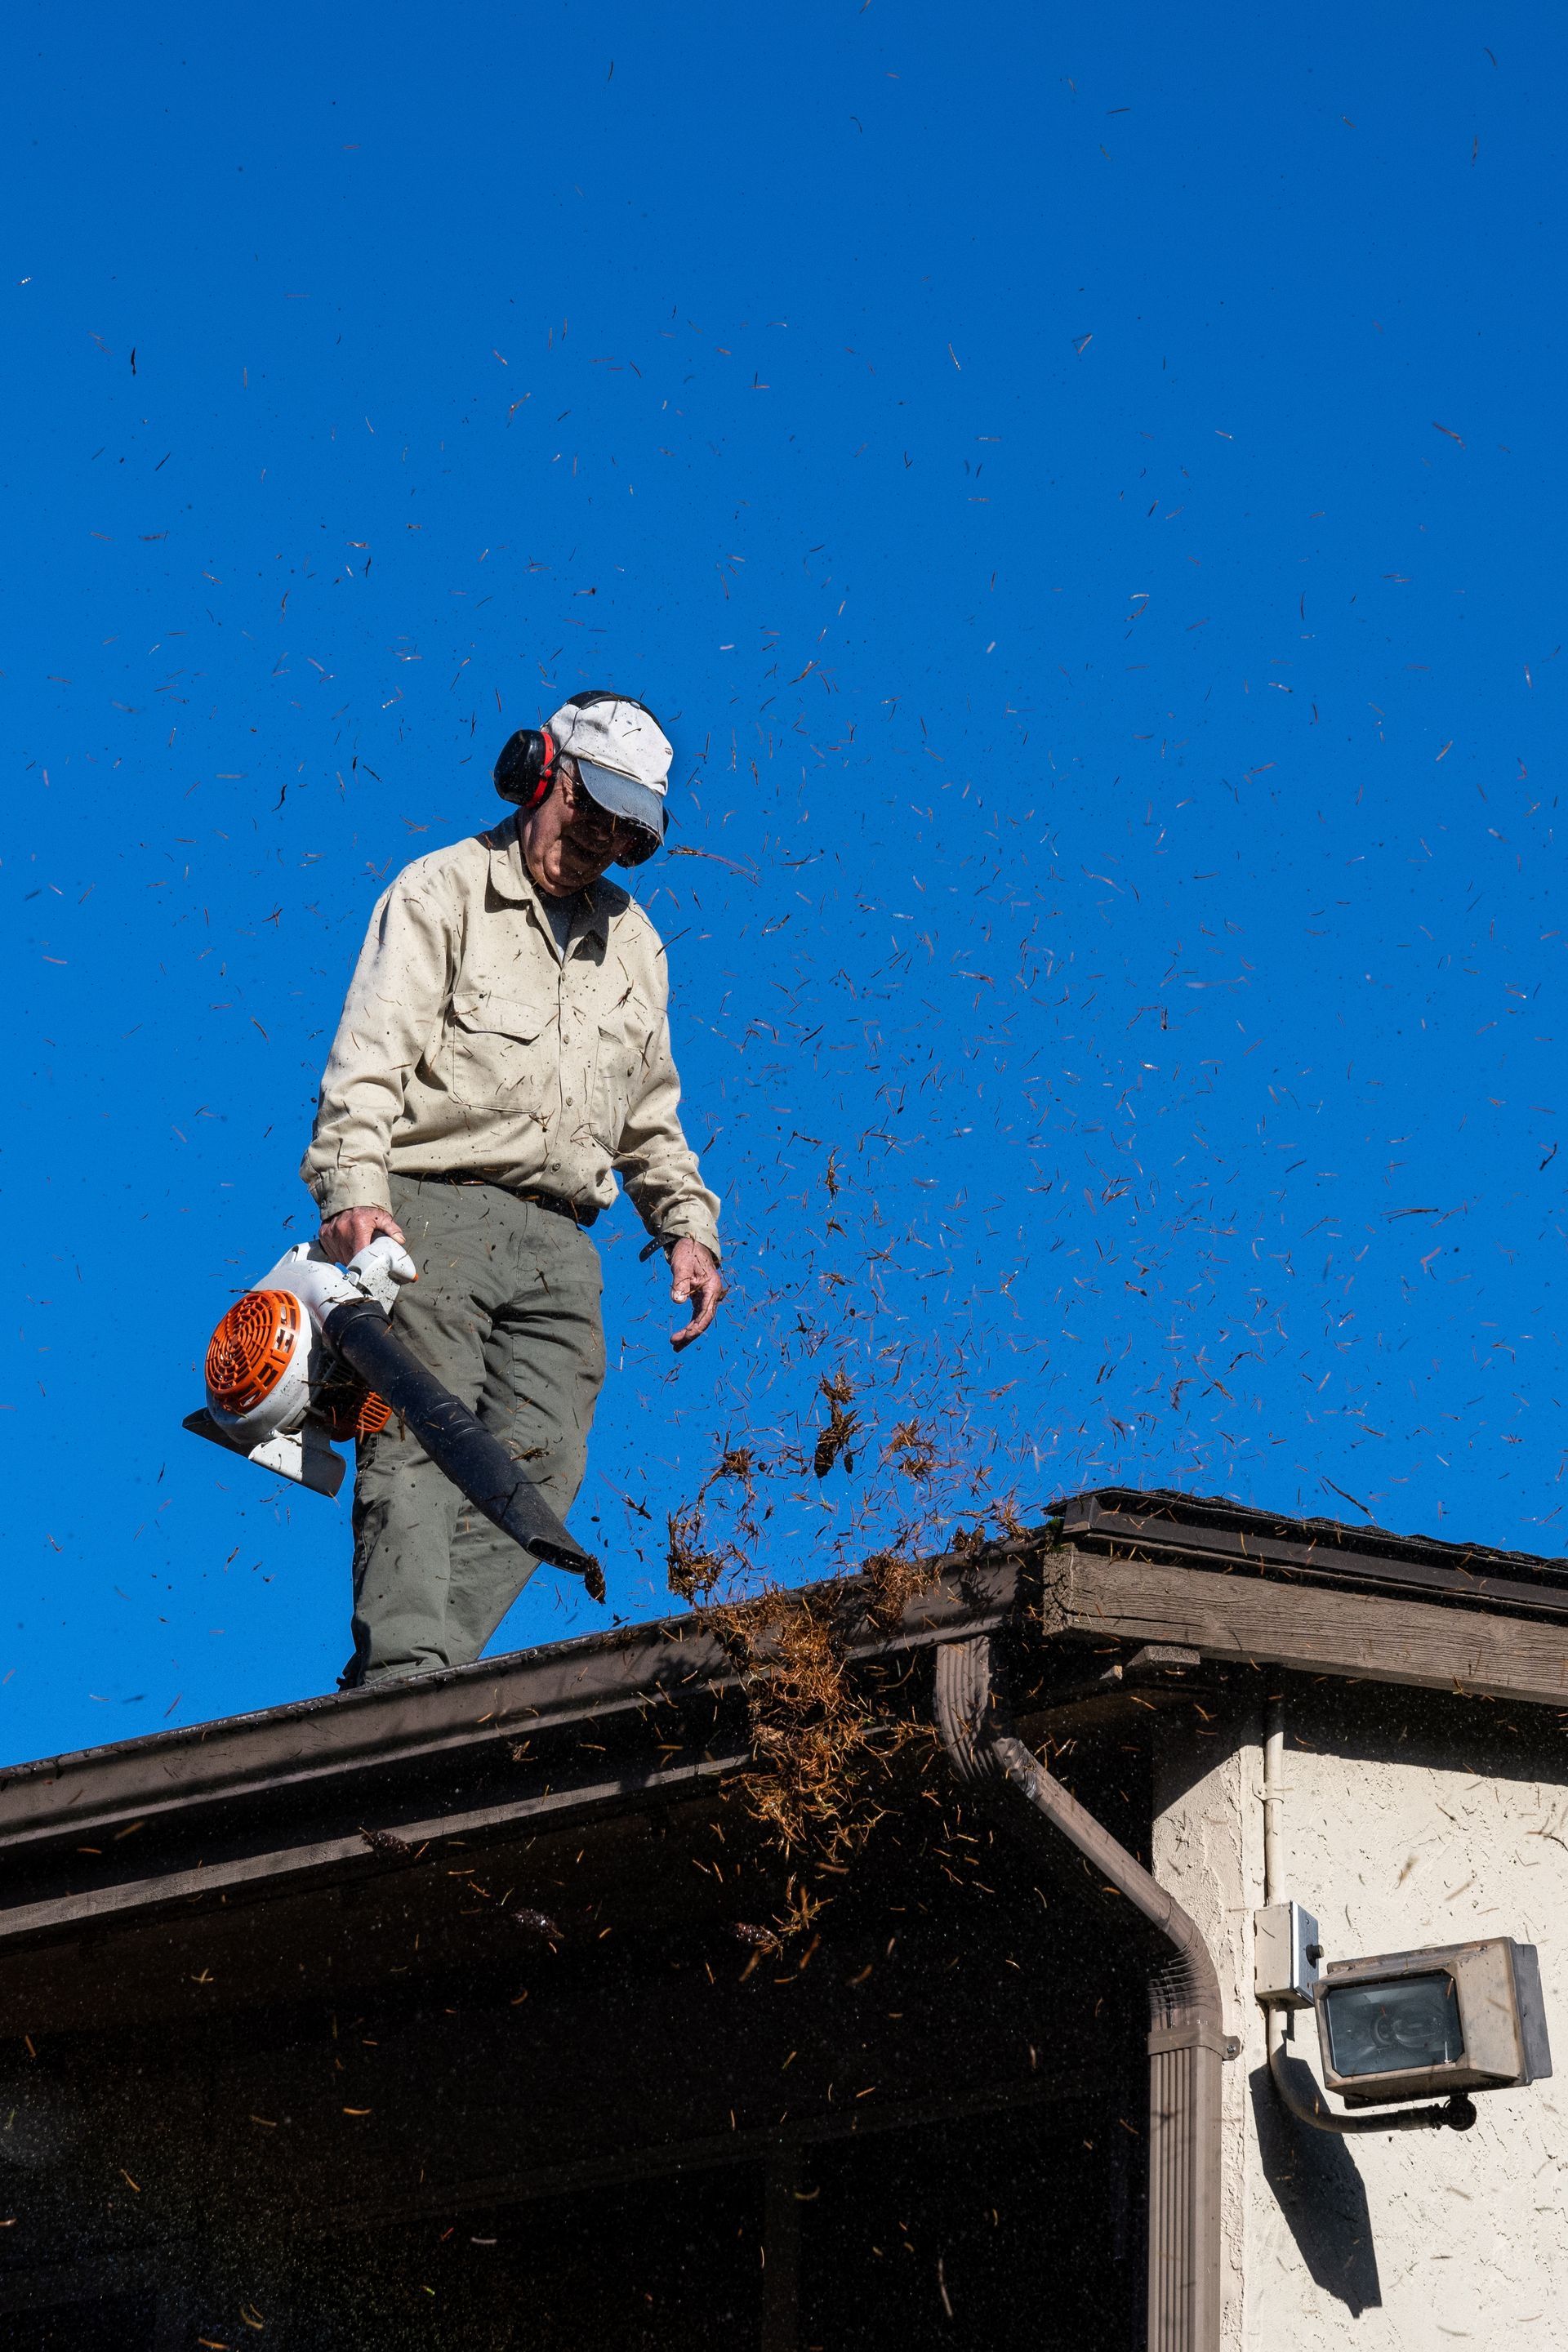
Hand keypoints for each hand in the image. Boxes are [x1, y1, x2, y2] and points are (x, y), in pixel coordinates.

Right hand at [318, 1205, 405, 1266]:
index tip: (368, 1269)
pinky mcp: (324, 1235)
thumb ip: (391, 1229)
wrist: (346, 1197)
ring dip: (347, 1258)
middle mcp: (342, 1230)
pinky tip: (345, 1246)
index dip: (364, 1264)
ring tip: (355, 1249)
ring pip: (340, 1258)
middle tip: (364, 1259)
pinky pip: (331, 1253)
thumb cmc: (365, 1209)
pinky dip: (338, 1253)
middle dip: (357, 1262)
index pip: (360, 1254)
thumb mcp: (381, 1216)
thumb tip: (400, 1240)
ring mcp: (331, 1234)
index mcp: (358, 1227)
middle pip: (349, 1259)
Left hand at [668, 1237, 723, 1351]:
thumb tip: (677, 1301)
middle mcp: (712, 1295)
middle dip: (690, 1334)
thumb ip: (680, 1283)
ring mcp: (707, 1297)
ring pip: (700, 1320)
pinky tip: (681, 1335)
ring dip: (689, 1333)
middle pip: (704, 1321)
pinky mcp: (700, 1298)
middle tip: (675, 1344)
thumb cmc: (688, 1253)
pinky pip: (696, 1316)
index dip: (696, 1328)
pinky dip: (689, 1326)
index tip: (683, 1336)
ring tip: (675, 1346)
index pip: (706, 1314)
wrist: (692, 1243)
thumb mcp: (681, 1266)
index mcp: (712, 1289)